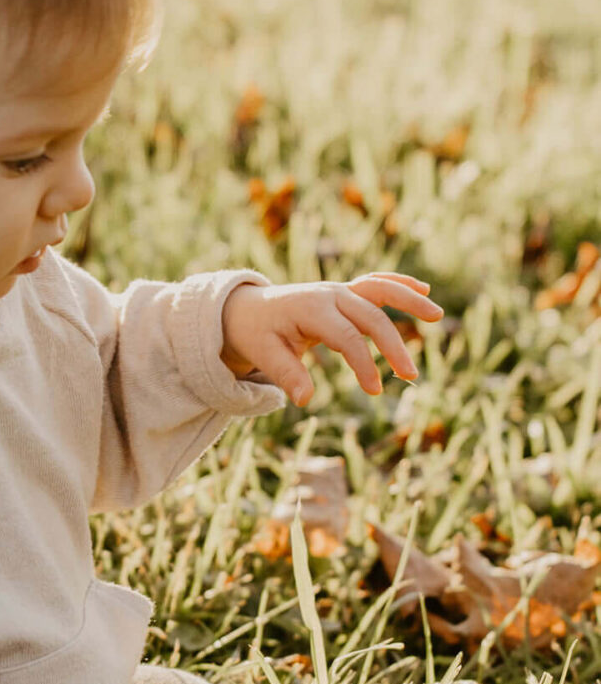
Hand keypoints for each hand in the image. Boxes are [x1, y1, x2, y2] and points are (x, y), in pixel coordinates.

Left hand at [221, 272, 440, 406]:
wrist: (246, 309)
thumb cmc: (256, 333)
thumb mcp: (262, 354)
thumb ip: (286, 374)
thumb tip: (304, 400)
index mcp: (309, 308)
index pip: (346, 337)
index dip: (364, 364)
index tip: (375, 391)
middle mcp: (328, 294)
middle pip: (370, 316)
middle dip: (393, 346)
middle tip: (410, 376)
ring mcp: (338, 290)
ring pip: (379, 290)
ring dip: (409, 301)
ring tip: (437, 316)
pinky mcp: (344, 292)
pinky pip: (375, 283)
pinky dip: (399, 284)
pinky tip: (424, 288)